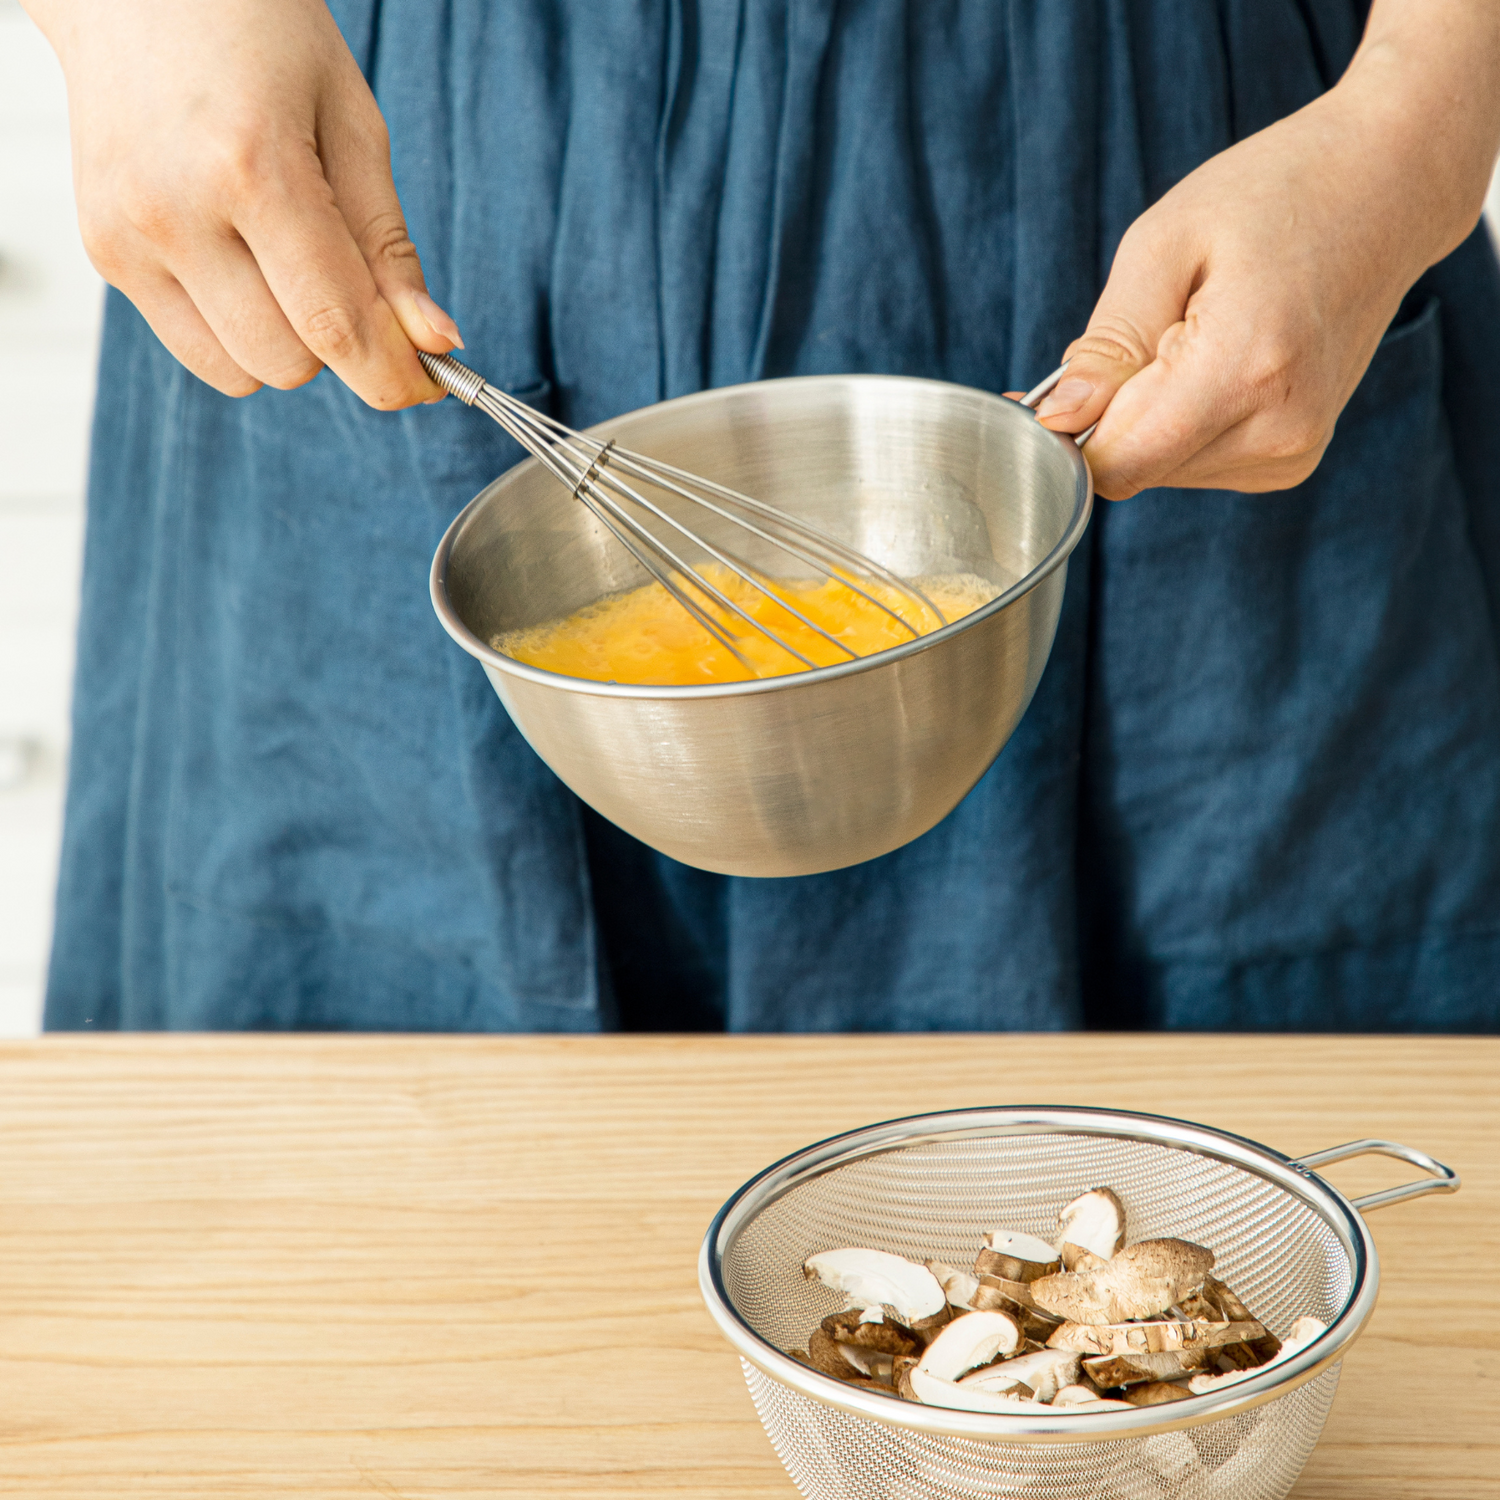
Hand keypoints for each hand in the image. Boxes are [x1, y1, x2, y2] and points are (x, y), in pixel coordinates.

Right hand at [24, 0, 457, 407]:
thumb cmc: (257, 33)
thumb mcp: (352, 122)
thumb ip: (389, 246)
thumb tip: (434, 341)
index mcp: (251, 168)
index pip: (337, 326)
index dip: (395, 375)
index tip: (431, 382)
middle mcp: (176, 210)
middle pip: (292, 362)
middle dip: (342, 345)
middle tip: (352, 283)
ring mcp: (128, 236)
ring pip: (243, 371)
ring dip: (289, 345)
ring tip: (288, 262)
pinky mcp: (105, 252)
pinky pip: (199, 351)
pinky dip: (239, 333)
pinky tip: (242, 263)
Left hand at [1034, 2, 1499, 499]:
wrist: (1387, 188)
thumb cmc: (1274, 195)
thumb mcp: (1164, 243)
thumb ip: (1106, 345)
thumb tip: (1058, 420)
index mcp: (1245, 371)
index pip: (1117, 464)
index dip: (1069, 435)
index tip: (1057, 388)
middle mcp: (1279, 428)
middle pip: (1136, 469)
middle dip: (1112, 415)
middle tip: (1141, 334)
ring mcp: (1293, 450)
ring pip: (1162, 470)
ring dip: (1149, 417)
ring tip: (1192, 336)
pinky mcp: (1292, 458)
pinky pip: (1196, 462)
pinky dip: (1183, 422)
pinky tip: (1215, 361)